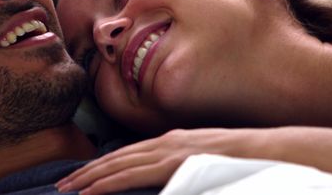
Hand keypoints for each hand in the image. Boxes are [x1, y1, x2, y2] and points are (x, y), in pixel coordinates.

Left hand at [56, 128, 259, 193]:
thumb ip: (184, 167)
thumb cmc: (242, 159)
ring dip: (90, 176)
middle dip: (88, 170)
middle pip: (117, 156)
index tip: (82, 175)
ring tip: (67, 187)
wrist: (269, 151)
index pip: (129, 153)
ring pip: (119, 164)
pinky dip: (109, 182)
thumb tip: (171, 178)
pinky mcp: (175, 163)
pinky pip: (134, 174)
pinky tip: (91, 191)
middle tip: (63, 183)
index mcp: (172, 140)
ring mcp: (170, 150)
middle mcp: (166, 141)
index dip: (103, 164)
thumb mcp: (207, 160)